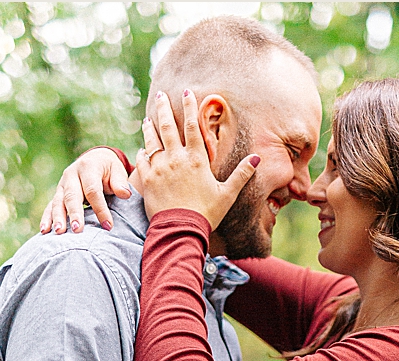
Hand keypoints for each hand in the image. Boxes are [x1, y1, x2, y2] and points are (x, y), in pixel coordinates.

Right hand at [40, 146, 130, 233]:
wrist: (94, 160)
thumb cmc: (108, 169)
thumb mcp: (117, 171)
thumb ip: (120, 183)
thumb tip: (125, 195)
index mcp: (88, 167)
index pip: (93, 190)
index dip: (100, 208)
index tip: (108, 226)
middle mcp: (71, 175)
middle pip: (72, 196)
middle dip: (74, 213)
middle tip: (77, 229)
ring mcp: (62, 185)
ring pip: (58, 202)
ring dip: (58, 218)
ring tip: (59, 232)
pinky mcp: (57, 194)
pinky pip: (49, 206)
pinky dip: (46, 218)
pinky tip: (44, 231)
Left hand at [130, 91, 258, 223]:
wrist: (180, 231)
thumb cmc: (206, 213)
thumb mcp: (227, 194)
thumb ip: (241, 174)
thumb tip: (257, 158)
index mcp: (196, 159)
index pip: (193, 126)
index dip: (190, 107)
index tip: (186, 91)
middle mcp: (176, 159)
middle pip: (168, 127)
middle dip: (164, 108)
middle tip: (161, 95)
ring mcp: (159, 169)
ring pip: (152, 141)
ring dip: (149, 128)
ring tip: (147, 118)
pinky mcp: (147, 181)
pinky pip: (141, 161)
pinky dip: (141, 152)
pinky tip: (142, 148)